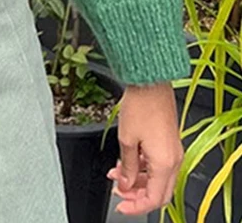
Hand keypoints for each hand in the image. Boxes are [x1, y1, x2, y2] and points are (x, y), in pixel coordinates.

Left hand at [107, 82, 183, 215]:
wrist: (150, 83)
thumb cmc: (140, 106)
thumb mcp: (126, 139)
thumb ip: (126, 166)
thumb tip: (124, 184)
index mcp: (165, 164)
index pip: (154, 199)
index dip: (136, 206)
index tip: (120, 205)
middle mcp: (173, 160)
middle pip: (158, 191)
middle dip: (136, 194)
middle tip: (117, 192)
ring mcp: (172, 151)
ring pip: (156, 178)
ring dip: (137, 179)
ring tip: (115, 173)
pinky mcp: (168, 143)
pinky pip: (157, 164)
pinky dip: (141, 167)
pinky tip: (125, 162)